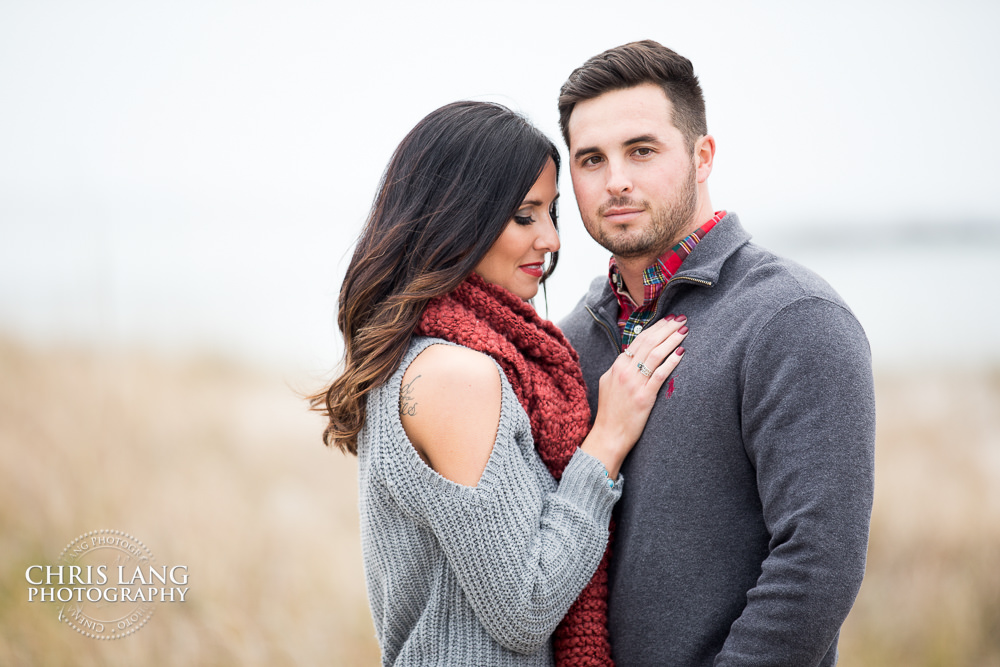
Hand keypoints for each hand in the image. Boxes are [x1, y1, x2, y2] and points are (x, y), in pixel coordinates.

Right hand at [580, 316, 687, 477]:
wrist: (608, 435)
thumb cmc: (610, 412)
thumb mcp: (608, 384)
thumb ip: (619, 368)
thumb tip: (630, 356)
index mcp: (617, 366)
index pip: (639, 340)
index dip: (656, 328)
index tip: (668, 320)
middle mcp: (625, 371)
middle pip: (649, 342)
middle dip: (667, 328)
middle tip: (681, 319)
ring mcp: (634, 383)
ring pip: (655, 354)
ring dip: (671, 340)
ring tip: (684, 331)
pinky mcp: (644, 397)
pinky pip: (660, 374)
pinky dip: (671, 361)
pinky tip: (681, 353)